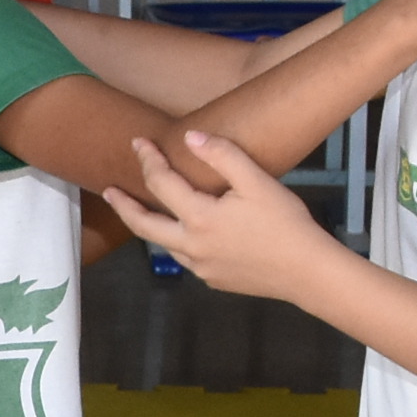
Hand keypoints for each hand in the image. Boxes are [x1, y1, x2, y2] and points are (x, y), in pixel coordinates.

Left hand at [101, 127, 333, 300]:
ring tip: (142, 212)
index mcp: (199, 218)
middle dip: (124, 205)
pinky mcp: (214, 280)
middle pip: (144, 224)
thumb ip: (222, 155)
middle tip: (109, 191)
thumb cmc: (286, 224)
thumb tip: (190, 137)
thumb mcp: (257, 182)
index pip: (161, 182)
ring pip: (164, 244)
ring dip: (150, 226)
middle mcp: (192, 246)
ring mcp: (201, 268)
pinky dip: (179, 242)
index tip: (139, 143)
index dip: (148, 159)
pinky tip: (188, 235)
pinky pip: (187, 259)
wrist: (307, 272)